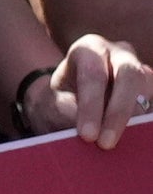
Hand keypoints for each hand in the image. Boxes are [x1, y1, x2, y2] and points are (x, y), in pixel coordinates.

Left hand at [30, 34, 151, 146]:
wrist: (70, 102)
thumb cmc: (58, 101)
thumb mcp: (51, 104)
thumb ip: (64, 111)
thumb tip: (85, 128)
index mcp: (88, 49)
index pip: (93, 74)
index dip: (91, 106)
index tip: (87, 136)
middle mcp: (118, 54)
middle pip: (129, 76)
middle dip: (118, 112)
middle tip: (106, 144)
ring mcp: (140, 69)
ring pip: (147, 89)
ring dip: (135, 119)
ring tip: (118, 142)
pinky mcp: (150, 88)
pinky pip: (152, 104)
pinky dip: (143, 122)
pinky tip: (132, 138)